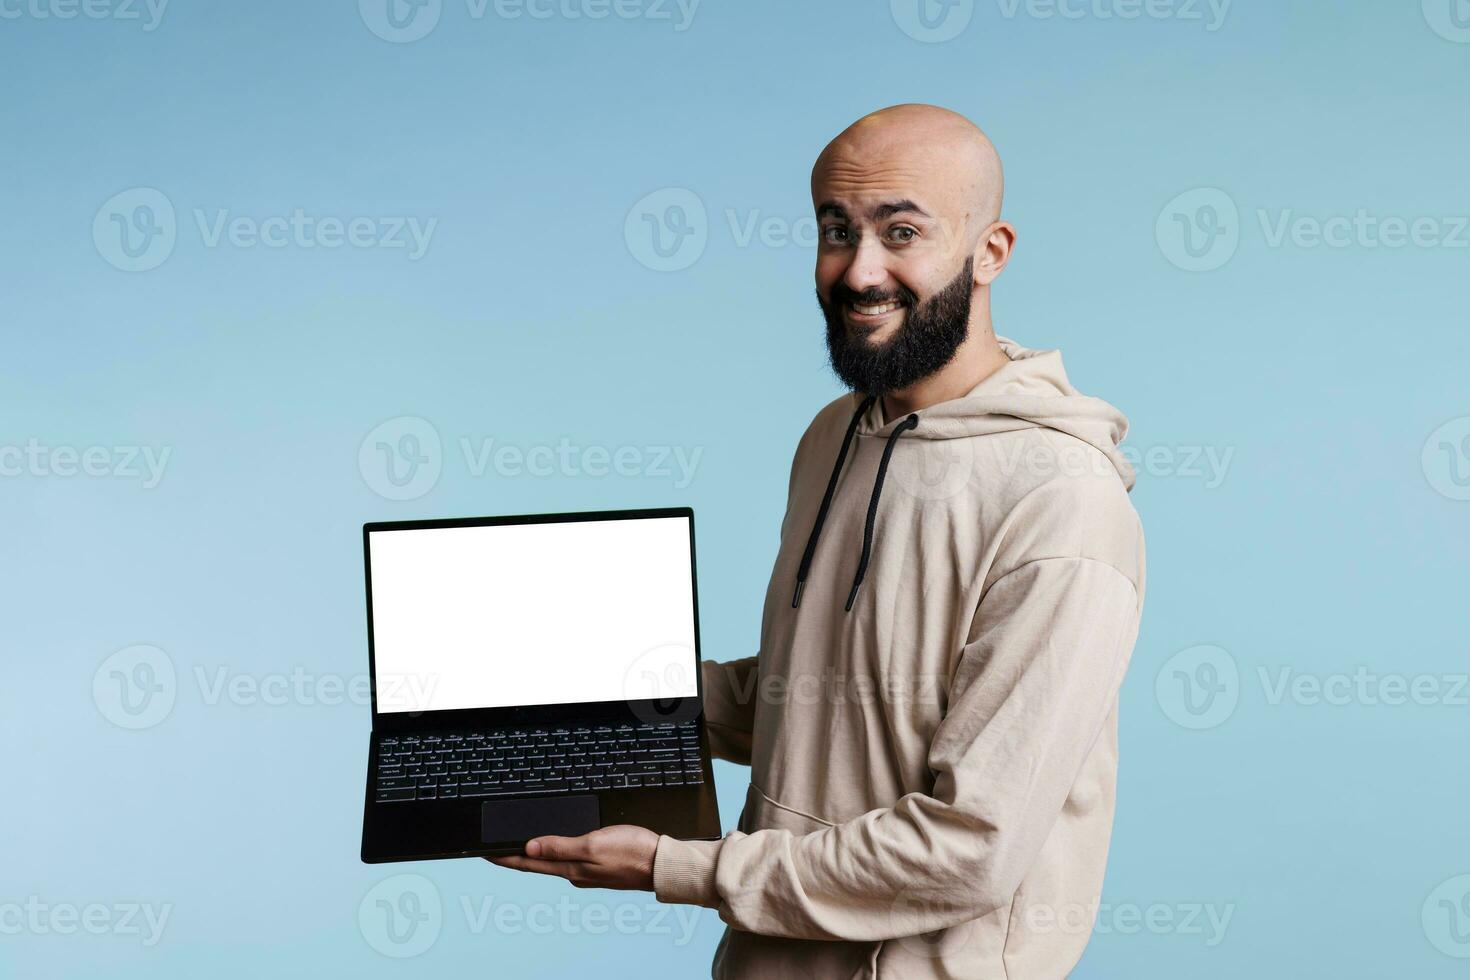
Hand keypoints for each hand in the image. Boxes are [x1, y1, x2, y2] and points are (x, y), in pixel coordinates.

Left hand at [486, 824, 658, 890]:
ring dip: (534, 855)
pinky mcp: (600, 867)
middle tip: (495, 850)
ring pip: (553, 862)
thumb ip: (561, 846)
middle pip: (536, 864)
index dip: (505, 857)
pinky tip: (556, 847)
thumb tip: (529, 848)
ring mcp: (588, 872)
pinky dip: (556, 852)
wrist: (662, 865)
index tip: (485, 853)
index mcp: (571, 868)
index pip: (528, 863)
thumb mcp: (593, 845)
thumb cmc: (633, 853)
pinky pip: (569, 859)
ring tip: (518, 848)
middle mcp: (575, 873)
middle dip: (515, 856)